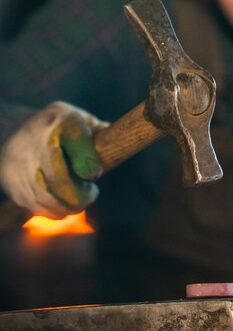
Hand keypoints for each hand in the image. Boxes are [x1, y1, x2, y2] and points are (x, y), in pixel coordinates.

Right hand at [0, 101, 108, 217]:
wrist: (10, 131)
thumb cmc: (59, 128)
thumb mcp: (80, 120)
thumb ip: (101, 134)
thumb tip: (123, 144)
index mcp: (61, 122)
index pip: (75, 140)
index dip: (89, 164)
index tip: (95, 173)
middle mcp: (37, 142)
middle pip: (61, 180)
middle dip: (82, 195)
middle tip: (91, 192)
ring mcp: (22, 166)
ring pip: (52, 200)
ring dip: (71, 205)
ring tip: (77, 196)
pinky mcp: (15, 186)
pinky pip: (41, 209)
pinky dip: (56, 210)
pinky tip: (61, 200)